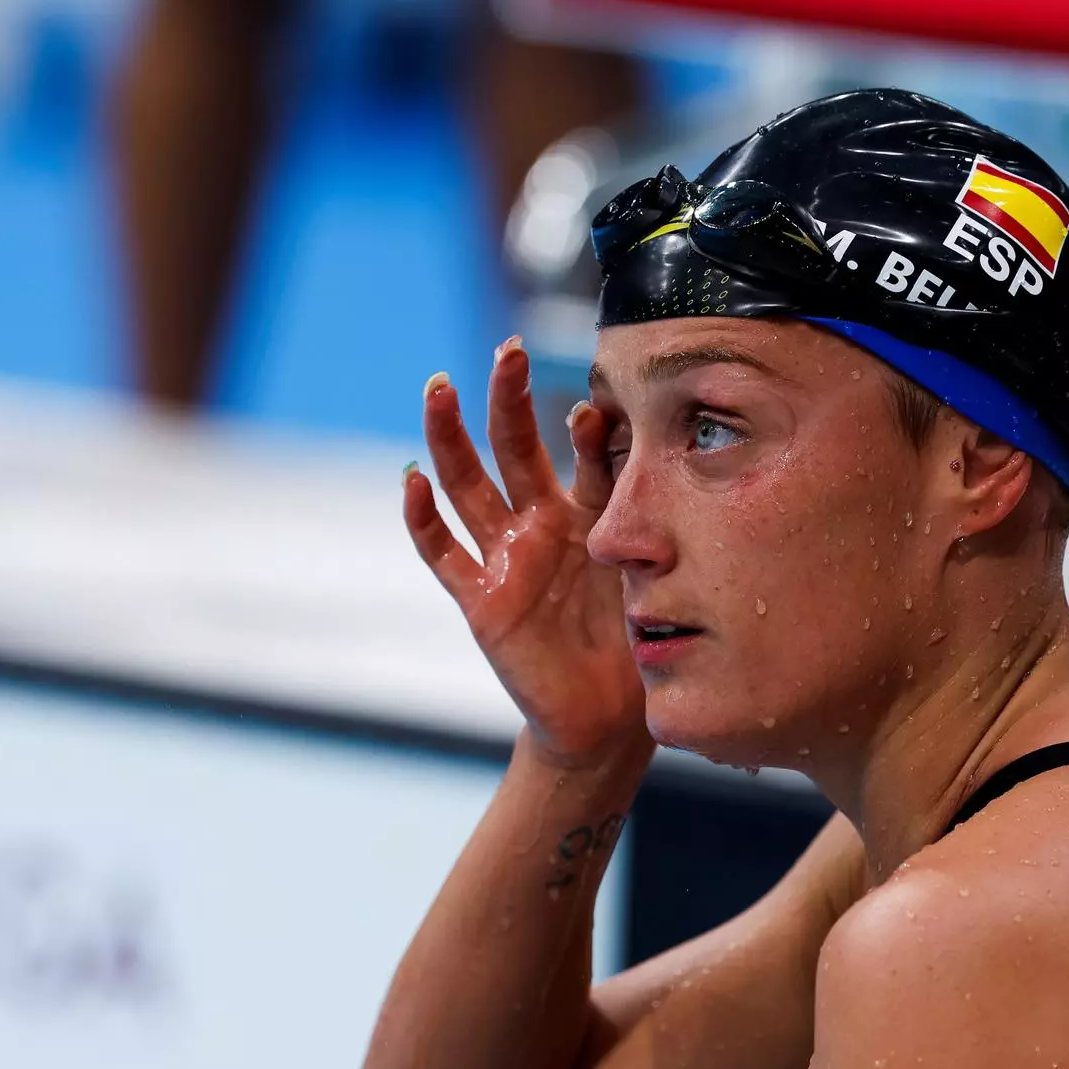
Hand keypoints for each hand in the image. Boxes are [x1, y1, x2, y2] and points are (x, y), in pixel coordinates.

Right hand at [404, 338, 646, 767]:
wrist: (610, 718)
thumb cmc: (638, 643)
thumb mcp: (651, 573)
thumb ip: (645, 521)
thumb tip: (657, 460)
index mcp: (588, 515)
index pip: (583, 454)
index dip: (585, 429)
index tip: (593, 407)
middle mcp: (539, 526)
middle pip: (514, 449)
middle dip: (508, 399)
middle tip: (508, 351)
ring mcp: (506, 559)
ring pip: (468, 487)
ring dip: (449, 438)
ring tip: (439, 389)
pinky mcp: (482, 601)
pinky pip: (444, 555)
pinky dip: (423, 520)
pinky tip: (410, 481)